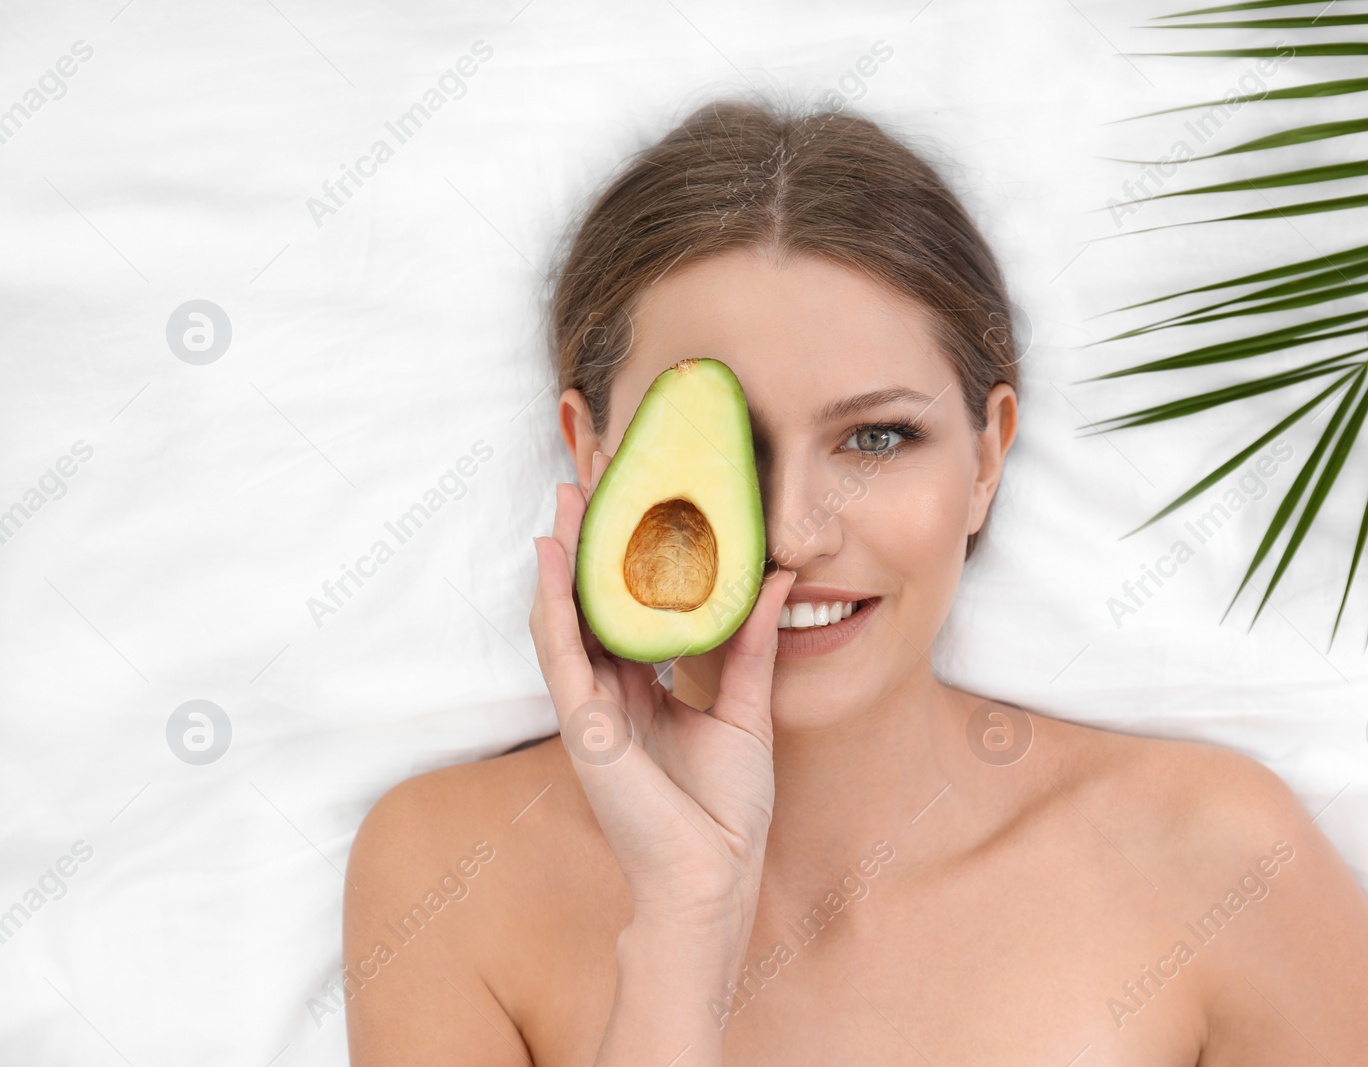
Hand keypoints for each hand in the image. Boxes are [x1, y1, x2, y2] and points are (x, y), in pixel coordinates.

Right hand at [529, 451, 794, 944]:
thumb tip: (778, 579)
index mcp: (645, 690)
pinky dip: (553, 603)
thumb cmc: (727, 810)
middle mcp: (611, 692)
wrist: (714, 877)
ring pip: (567, 616)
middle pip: (593, 600)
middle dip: (590, 540)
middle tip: (592, 477)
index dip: (628, 554)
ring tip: (565, 498)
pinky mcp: (583, 725)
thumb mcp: (747, 709)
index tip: (636, 498)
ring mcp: (591, 708)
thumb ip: (752, 645)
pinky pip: (561, 652)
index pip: (630, 606)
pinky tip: (552, 558)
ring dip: (563, 555)